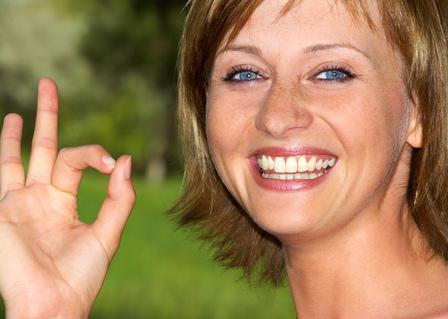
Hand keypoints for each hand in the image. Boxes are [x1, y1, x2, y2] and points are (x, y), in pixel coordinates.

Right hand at [0, 79, 135, 317]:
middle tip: (49, 84)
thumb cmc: (81, 276)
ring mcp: (18, 201)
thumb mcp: (108, 233)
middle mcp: (40, 197)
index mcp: (64, 201)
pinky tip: (4, 125)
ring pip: (18, 155)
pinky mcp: (3, 208)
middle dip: (47, 116)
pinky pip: (1, 172)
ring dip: (18, 129)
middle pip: (44, 148)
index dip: (92, 154)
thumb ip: (120, 198)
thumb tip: (124, 158)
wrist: (55, 303)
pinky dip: (1, 150)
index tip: (108, 162)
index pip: (77, 161)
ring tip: (21, 104)